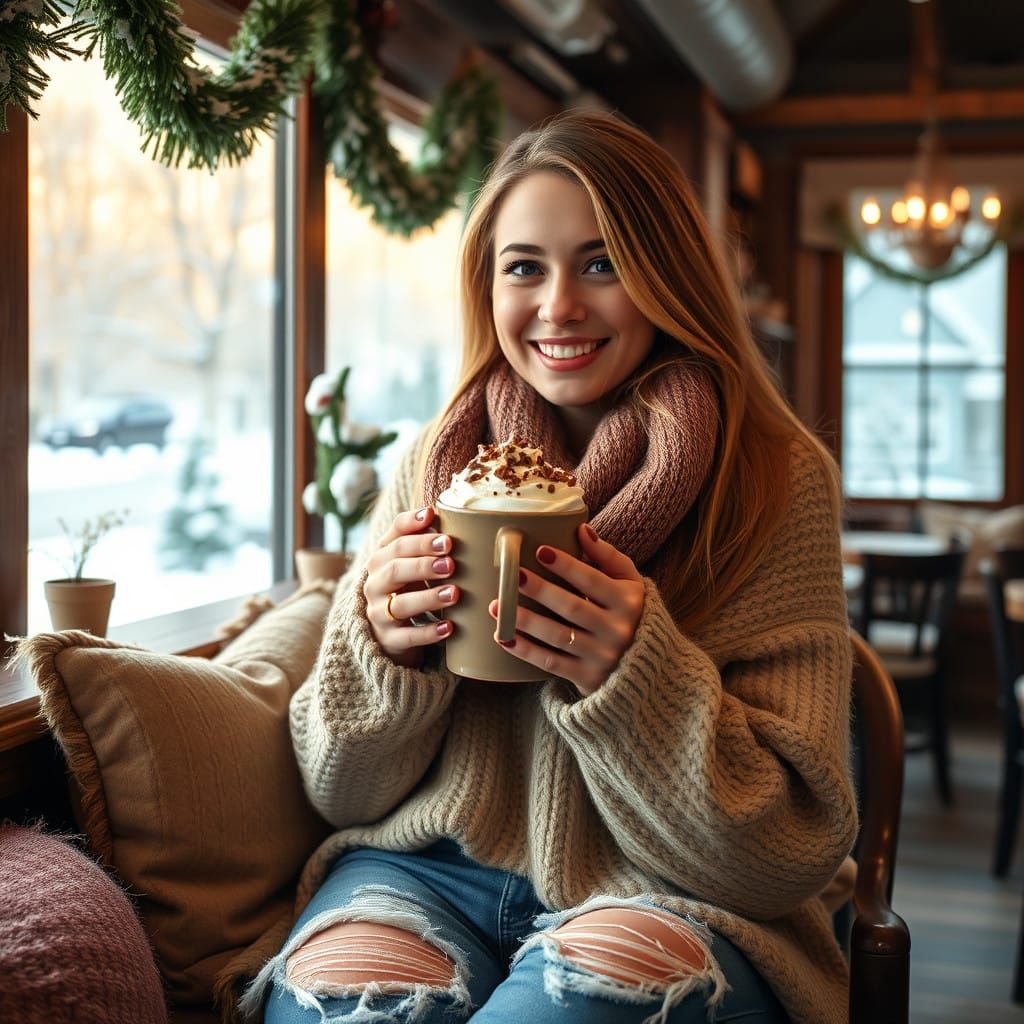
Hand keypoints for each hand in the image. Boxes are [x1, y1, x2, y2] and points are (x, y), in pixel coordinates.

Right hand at [364, 506, 459, 667]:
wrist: (384, 631)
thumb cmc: (404, 586)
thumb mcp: (405, 560)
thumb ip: (417, 536)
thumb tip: (434, 511)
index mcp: (381, 558)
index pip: (394, 538)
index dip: (413, 527)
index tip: (434, 519)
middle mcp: (374, 583)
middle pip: (395, 568)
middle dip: (423, 563)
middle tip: (451, 562)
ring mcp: (379, 613)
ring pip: (400, 604)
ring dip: (429, 597)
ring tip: (454, 593)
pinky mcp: (388, 640)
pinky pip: (407, 637)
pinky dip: (428, 633)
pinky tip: (449, 627)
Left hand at [487, 523, 643, 695]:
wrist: (646, 667)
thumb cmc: (631, 614)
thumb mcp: (630, 583)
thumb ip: (608, 557)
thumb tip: (581, 529)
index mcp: (628, 602)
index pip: (593, 580)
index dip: (566, 565)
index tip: (540, 551)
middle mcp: (617, 630)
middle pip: (572, 607)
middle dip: (540, 590)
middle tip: (513, 575)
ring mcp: (602, 656)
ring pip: (557, 636)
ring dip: (524, 620)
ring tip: (497, 605)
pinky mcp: (587, 677)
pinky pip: (551, 663)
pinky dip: (525, 650)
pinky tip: (503, 637)